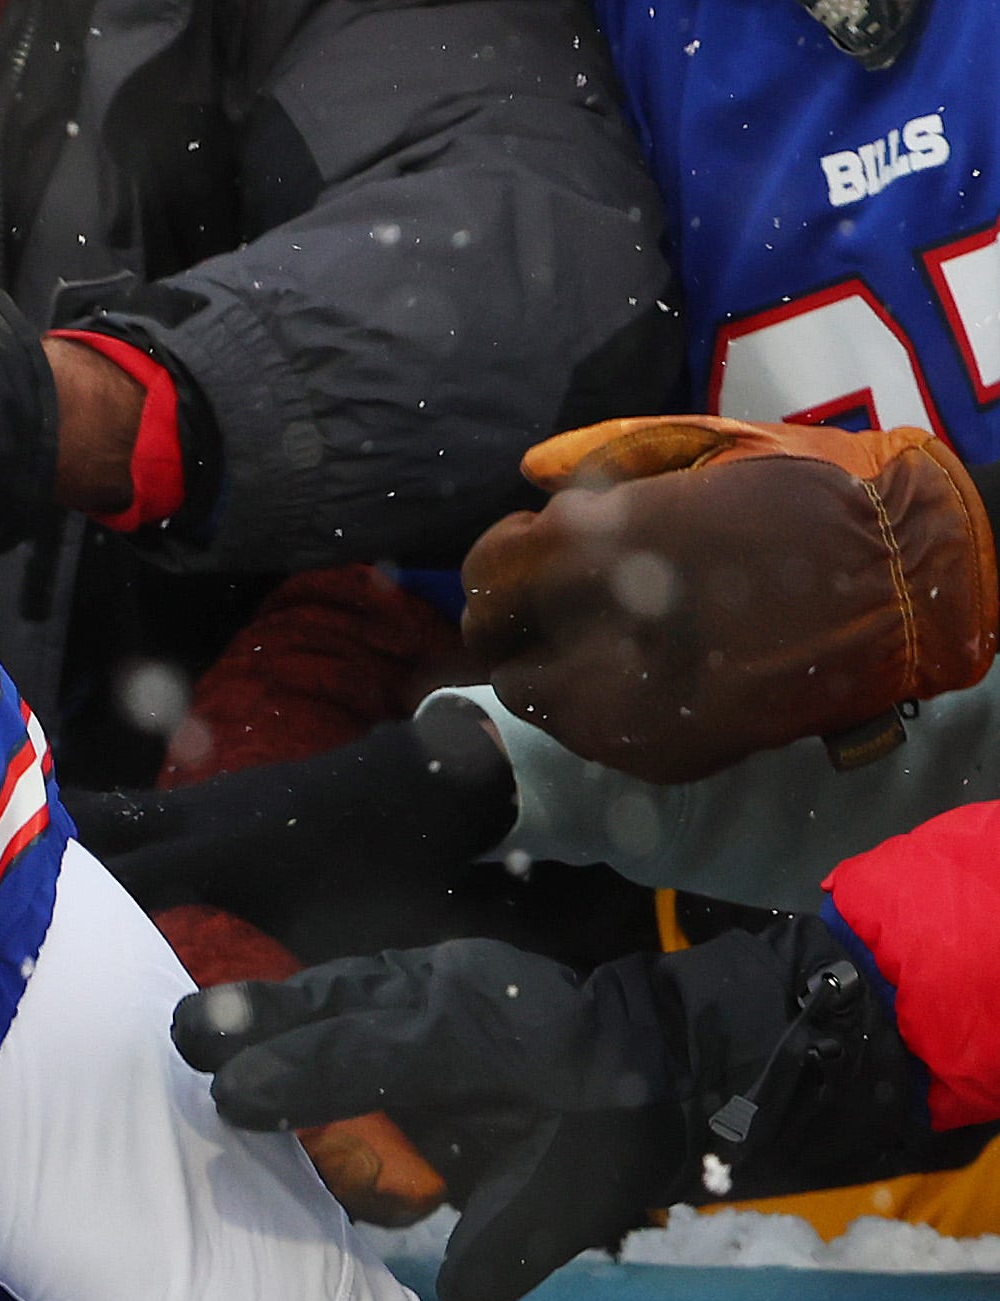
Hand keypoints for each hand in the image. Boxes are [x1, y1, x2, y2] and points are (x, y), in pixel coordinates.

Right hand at [172, 940, 687, 1300]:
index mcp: (494, 1046)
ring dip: (267, 1009)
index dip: (304, 1076)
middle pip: (343, 1000)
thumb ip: (504, 1250)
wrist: (658, 1060)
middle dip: (261, 1018)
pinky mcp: (418, 980)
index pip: (382, 1055)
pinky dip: (294, 1014)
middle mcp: (455, 996)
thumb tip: (451, 1296)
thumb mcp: (572, 1205)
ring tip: (195, 1028)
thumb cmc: (608, 1138)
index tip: (231, 1098)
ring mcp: (436, 976)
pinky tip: (244, 1031)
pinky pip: (346, 992)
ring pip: (338, 986)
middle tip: (186, 1036)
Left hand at [463, 416, 996, 785]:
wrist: (909, 579)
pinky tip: (640, 677)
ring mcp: (629, 700)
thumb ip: (613, 453)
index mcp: (611, 541)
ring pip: (534, 698)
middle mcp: (602, 628)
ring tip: (600, 643)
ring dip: (548, 668)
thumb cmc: (816, 495)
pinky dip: (596, 708)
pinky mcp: (664, 750)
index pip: (492, 570)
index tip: (529, 553)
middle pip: (497, 642)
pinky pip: (591, 736)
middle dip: (513, 623)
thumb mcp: (716, 448)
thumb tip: (537, 469)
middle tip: (551, 608)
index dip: (503, 561)